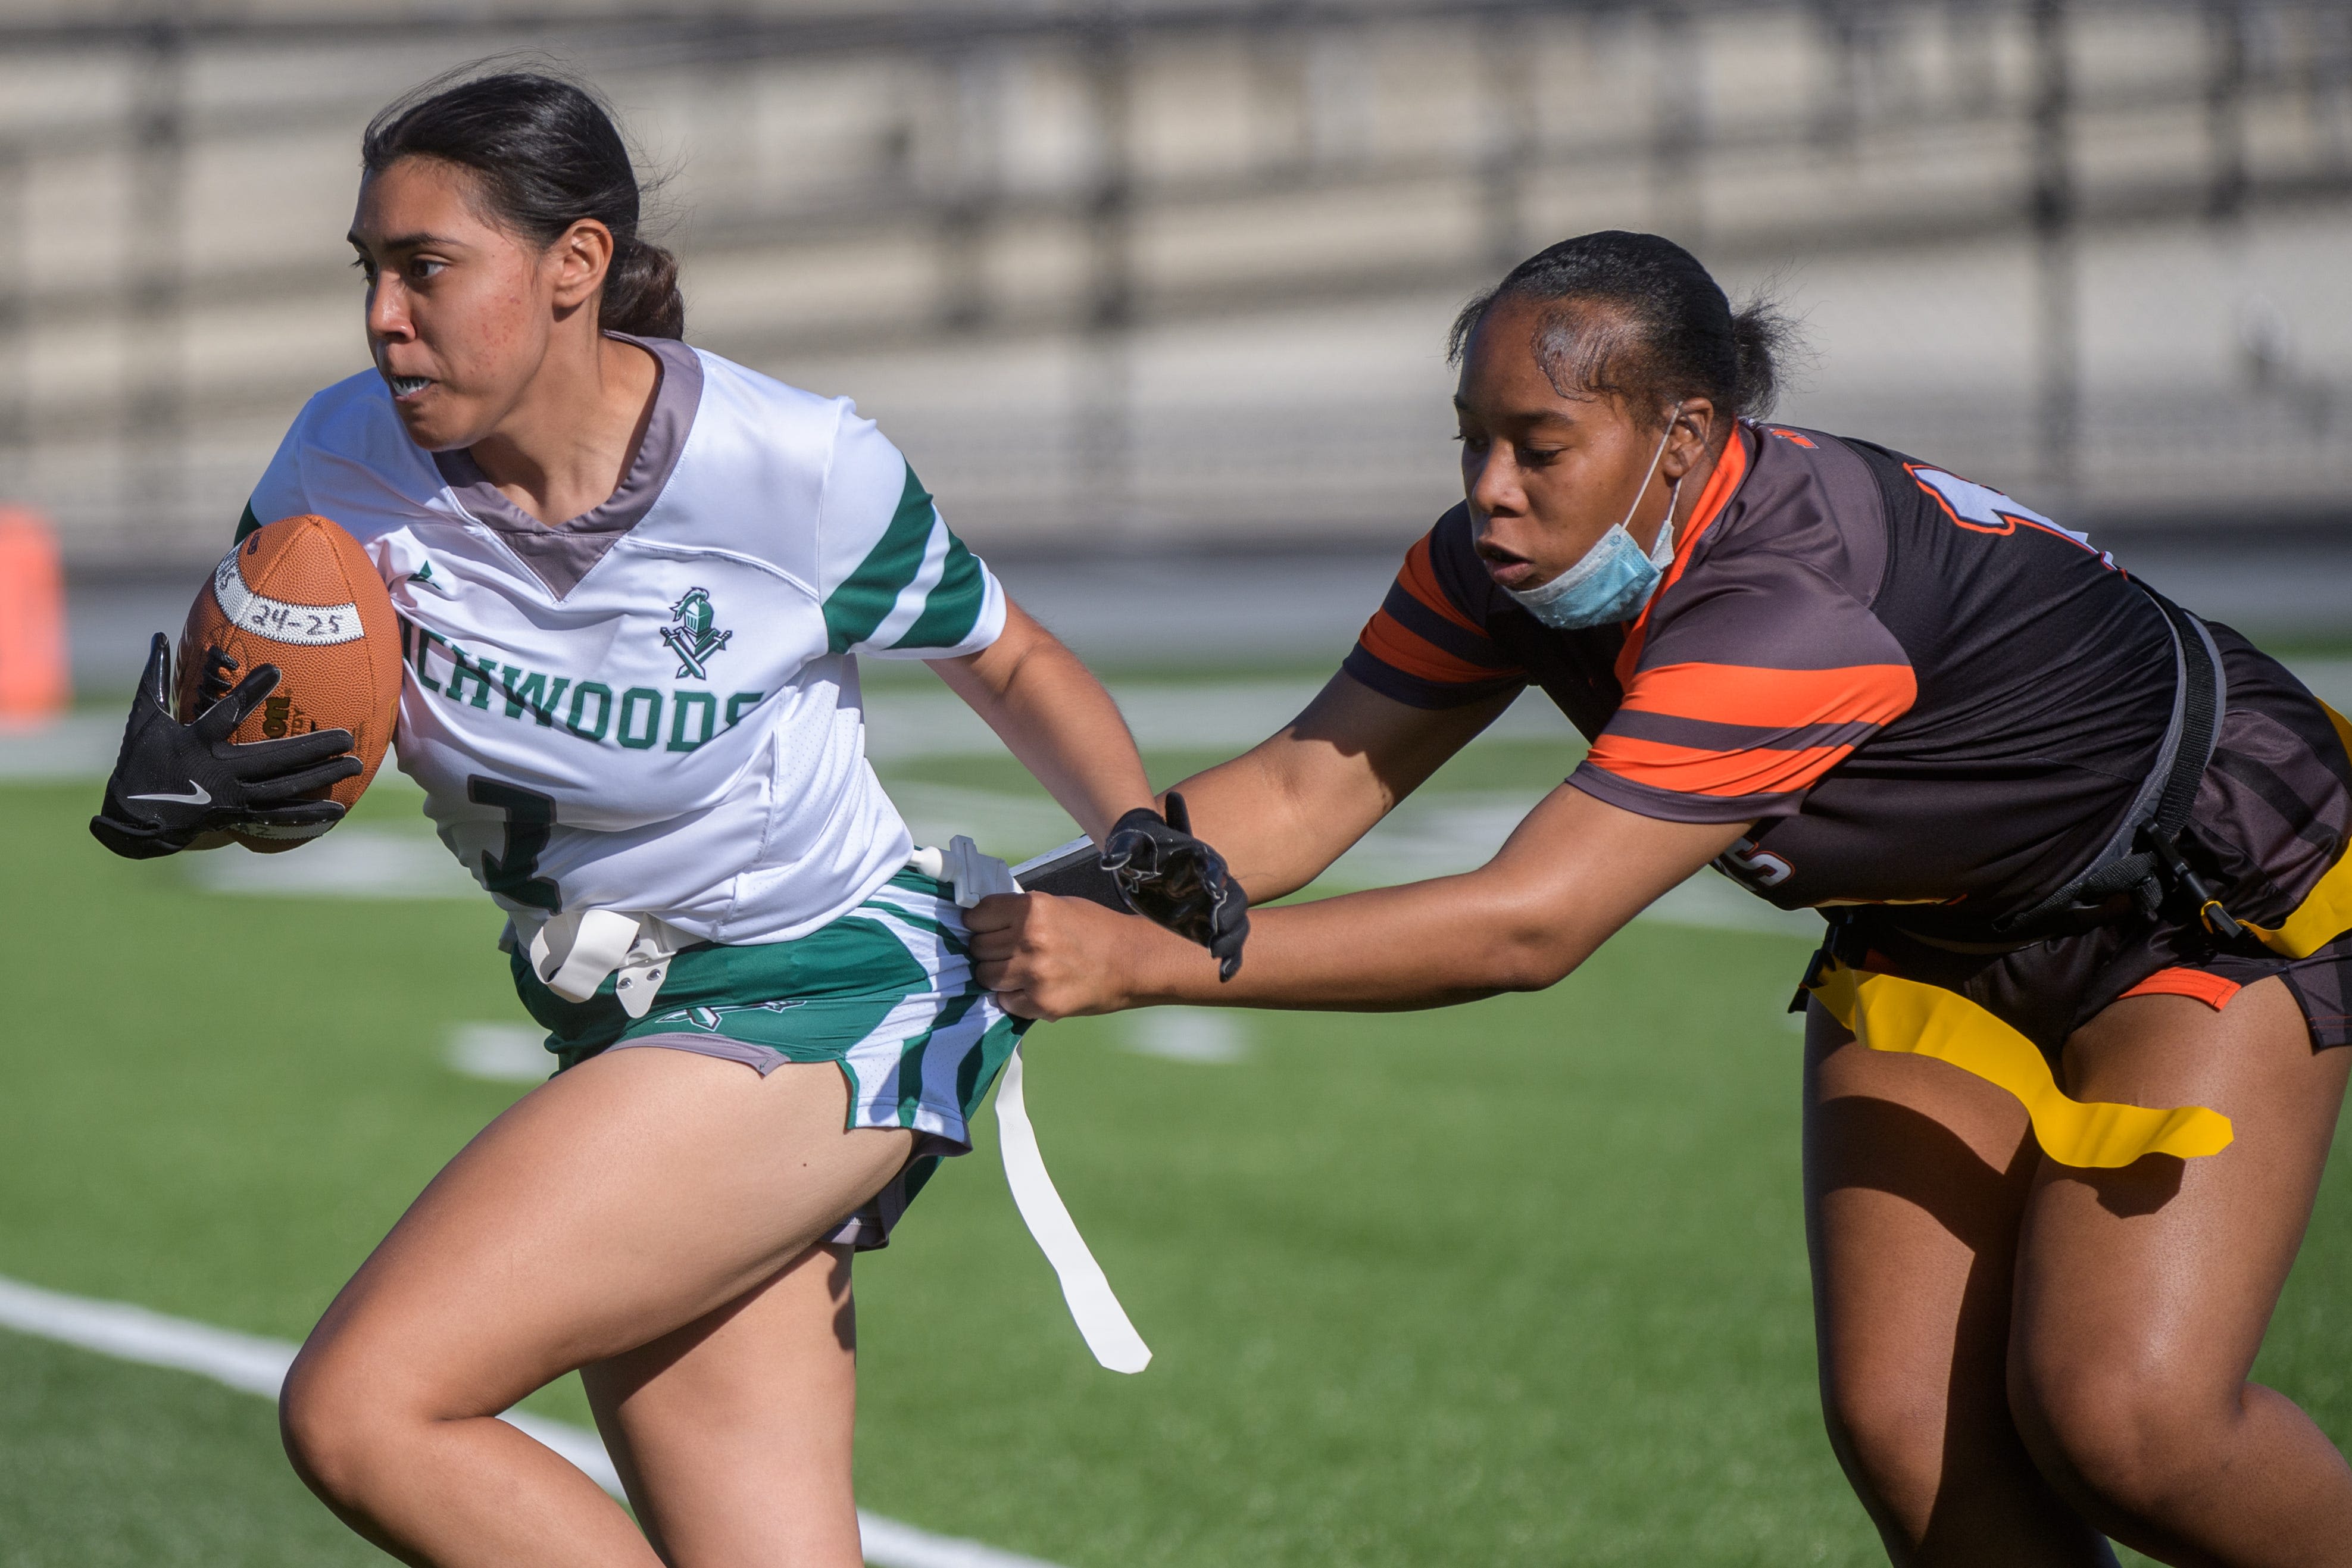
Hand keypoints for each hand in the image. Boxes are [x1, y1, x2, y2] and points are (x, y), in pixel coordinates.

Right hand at [89, 634, 363, 859]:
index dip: (250, 691)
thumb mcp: (144, 716)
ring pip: (284, 788)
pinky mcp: (237, 815)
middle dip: (312, 749)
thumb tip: (158, 635)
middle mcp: (219, 771)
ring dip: (321, 777)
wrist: (132, 817)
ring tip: (355, 766)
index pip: (227, 712)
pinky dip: (307, 813)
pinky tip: (337, 810)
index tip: (277, 670)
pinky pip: (277, 816)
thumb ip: (155, 676)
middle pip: (273, 759)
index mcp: (196, 742)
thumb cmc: (139, 761)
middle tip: (347, 737)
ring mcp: (231, 797)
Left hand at [969, 890, 1165, 1019]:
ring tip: (1020, 970)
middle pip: (978, 948)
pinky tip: (1033, 988)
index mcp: (1031, 909)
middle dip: (988, 949)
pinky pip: (1005, 1001)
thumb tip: (986, 922)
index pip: (977, 916)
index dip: (979, 923)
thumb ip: (1020, 913)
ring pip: (984, 976)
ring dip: (997, 974)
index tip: (986, 928)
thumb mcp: (1056, 905)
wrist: (1133, 961)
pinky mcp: (1040, 1004)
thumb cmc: (1096, 929)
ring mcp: (1033, 975)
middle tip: (1009, 951)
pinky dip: (1014, 997)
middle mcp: (1028, 940)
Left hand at [1101, 790, 1249, 979]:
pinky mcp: (1206, 926)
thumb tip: (1112, 860)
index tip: (1211, 887)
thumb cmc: (1138, 849)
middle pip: (1234, 900)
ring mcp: (1211, 907)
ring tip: (1220, 961)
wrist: (1140, 863)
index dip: (1216, 876)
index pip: (1214, 867)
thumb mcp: (1129, 845)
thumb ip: (1125, 850)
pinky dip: (1231, 959)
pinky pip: (1227, 942)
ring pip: (1236, 924)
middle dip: (1230, 918)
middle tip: (1217, 937)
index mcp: (1199, 860)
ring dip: (1233, 942)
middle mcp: (1213, 884)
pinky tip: (1224, 975)